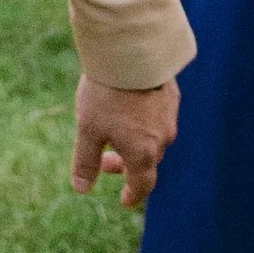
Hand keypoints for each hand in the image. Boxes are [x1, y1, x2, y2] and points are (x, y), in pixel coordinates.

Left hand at [71, 73, 177, 209]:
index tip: (124, 200)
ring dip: (136, 142)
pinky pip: (159, 117)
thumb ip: (86, 162)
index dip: (133, 194)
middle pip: (147, 161)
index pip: (142, 185)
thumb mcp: (88, 130)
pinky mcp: (171, 95)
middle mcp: (162, 139)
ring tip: (115, 131)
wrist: (131, 52)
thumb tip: (81, 189)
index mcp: (143, 153)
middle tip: (105, 160)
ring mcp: (169, 116)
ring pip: (155, 138)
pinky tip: (130, 108)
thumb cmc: (107, 94)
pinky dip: (145, 121)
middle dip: (126, 165)